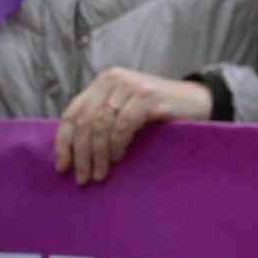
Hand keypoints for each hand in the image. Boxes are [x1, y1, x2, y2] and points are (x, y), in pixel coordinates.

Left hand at [54, 67, 211, 185]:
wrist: (196, 102)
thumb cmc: (156, 111)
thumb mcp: (123, 108)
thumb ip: (100, 117)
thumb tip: (70, 150)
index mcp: (104, 81)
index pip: (73, 113)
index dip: (64, 142)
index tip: (62, 167)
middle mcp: (115, 79)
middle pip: (86, 122)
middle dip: (82, 154)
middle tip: (83, 178)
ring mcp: (133, 86)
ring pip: (102, 125)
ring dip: (98, 155)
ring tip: (101, 173)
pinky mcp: (150, 97)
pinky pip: (124, 126)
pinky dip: (118, 145)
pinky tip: (120, 157)